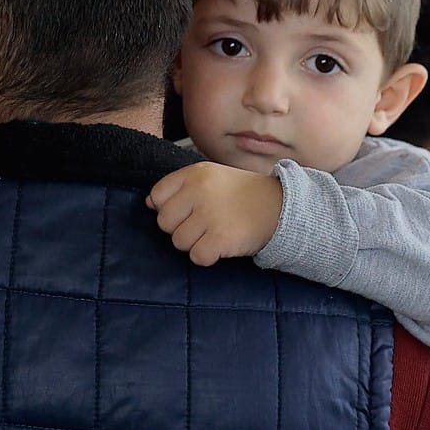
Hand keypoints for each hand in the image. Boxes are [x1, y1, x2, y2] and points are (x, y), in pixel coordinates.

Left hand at [147, 162, 283, 266]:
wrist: (280, 207)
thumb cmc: (242, 194)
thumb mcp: (211, 177)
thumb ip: (180, 187)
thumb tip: (149, 203)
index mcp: (195, 173)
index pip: (158, 195)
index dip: (168, 208)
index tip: (186, 211)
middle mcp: (199, 190)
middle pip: (164, 222)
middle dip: (180, 228)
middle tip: (204, 224)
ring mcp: (210, 214)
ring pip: (178, 242)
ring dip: (194, 243)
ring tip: (214, 233)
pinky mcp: (220, 237)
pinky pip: (197, 256)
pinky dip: (208, 256)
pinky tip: (221, 245)